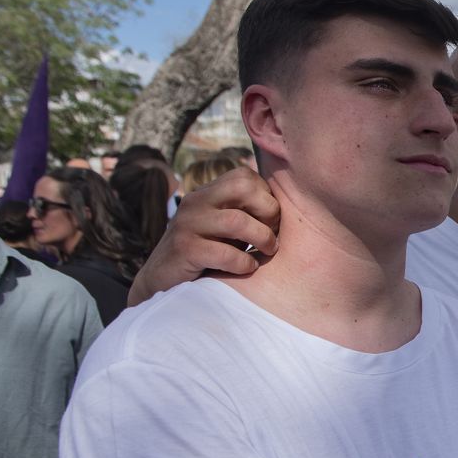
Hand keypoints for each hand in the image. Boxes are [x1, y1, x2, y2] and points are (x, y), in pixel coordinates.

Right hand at [128, 168, 280, 305]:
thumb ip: (249, 213)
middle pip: (243, 187)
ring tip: (266, 252)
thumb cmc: (209, 254)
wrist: (163, 281)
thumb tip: (294, 206)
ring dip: (262, 239)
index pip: (245, 176)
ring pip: (237, 221)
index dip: (267, 197)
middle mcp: (196, 202)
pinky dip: (243, 262)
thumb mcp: (230, 228)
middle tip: (272, 236)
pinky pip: (223, 252)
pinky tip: (247, 268)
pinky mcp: (183, 249)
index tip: (271, 222)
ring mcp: (187, 224)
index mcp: (209, 193)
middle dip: (268, 212)